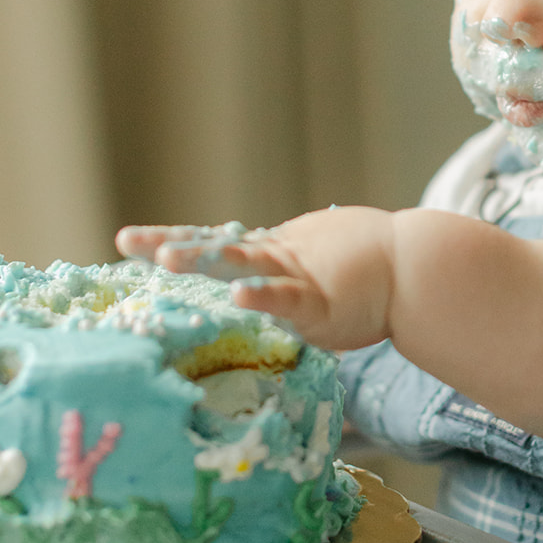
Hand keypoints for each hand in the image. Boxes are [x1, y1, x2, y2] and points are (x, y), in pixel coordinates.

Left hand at [117, 209, 397, 350]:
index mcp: (267, 256)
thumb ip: (276, 280)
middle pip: (212, 250)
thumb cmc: (365, 275)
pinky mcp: (321, 303)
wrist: (415, 268)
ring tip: (169, 257)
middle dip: (170, 246)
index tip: (126, 239)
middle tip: (128, 240)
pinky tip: (239, 295)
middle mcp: (274, 261)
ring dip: (204, 260)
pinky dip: (263, 298)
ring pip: (243, 265)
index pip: (209, 244)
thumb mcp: (308, 273)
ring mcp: (296, 278)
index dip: (170, 239)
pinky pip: (287, 301)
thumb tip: (243, 286)